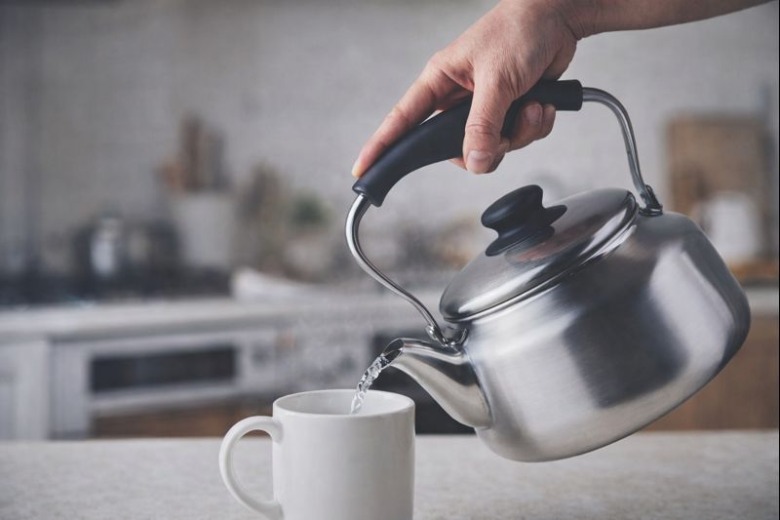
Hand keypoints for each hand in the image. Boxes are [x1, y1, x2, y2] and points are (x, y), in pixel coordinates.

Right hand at [352, 0, 581, 176]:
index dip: (382, 147)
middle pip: (457, 148)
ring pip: (491, 147)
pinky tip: (543, 104)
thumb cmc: (519, 31)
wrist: (559, 18)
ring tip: (533, 105)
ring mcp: (484, 107)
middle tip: (504, 132)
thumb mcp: (497, 80)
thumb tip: (475, 162)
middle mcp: (458, 97)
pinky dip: (534, 126)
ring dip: (519, 133)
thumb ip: (483, 125)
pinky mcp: (509, 111)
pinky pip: (516, 138)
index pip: (402, 120)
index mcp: (440, 81)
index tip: (363, 170)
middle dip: (487, 146)